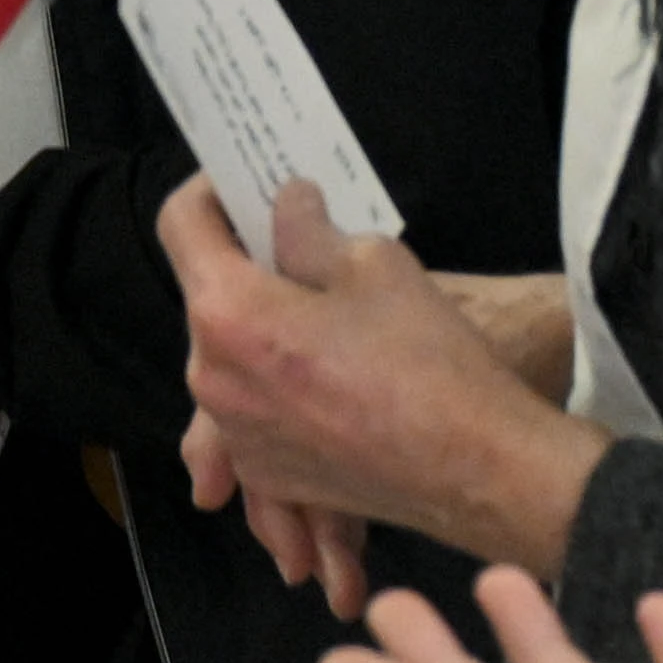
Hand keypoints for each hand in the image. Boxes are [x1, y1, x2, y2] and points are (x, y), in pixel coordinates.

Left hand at [169, 181, 611, 587]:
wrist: (482, 471)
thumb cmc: (428, 358)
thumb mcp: (374, 262)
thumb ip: (309, 228)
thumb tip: (286, 204)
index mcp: (228, 314)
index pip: (181, 226)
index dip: (209, 193)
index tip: (243, 186)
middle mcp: (211, 380)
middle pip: (206, 301)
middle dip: (242, 271)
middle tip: (295, 252)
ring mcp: (238, 437)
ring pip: (228, 364)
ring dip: (259, 338)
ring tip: (317, 322)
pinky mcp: (270, 476)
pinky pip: (255, 425)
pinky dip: (278, 401)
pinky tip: (324, 390)